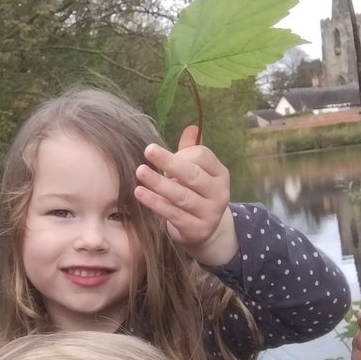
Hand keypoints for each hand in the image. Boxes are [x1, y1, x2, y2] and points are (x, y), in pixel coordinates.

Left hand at [133, 125, 237, 265]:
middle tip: (148, 150)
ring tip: (140, 172)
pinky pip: (172, 214)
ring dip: (159, 183)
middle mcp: (219, 193)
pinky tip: (140, 193)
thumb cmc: (196, 194)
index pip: (203, 156)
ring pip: (181, 196)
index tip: (160, 153)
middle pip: (192, 174)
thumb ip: (192, 151)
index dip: (181, 153)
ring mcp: (209, 212)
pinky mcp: (196, 229)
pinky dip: (155, 203)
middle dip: (169, 162)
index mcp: (220, 174)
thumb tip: (191, 128)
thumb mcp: (197, 172)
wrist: (205, 231)